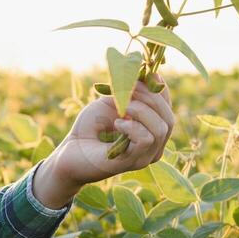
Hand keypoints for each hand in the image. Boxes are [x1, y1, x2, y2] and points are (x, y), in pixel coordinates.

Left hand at [35, 74, 176, 202]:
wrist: (69, 151)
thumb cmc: (89, 128)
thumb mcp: (111, 103)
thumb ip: (130, 92)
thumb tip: (149, 75)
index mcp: (151, 132)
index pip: (168, 110)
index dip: (160, 91)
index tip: (147, 76)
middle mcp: (153, 147)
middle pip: (169, 119)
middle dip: (151, 98)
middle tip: (130, 90)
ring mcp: (144, 157)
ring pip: (161, 129)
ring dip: (142, 111)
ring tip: (121, 108)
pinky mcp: (132, 162)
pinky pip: (146, 140)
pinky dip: (132, 126)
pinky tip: (117, 123)